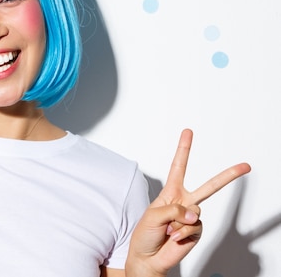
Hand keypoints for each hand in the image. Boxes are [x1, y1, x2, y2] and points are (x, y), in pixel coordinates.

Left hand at [127, 129, 250, 276]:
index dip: (184, 149)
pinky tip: (174, 237)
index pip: (178, 167)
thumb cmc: (145, 234)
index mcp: (170, 193)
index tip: (188, 132)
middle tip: (245, 166)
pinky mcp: (196, 232)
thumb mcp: (152, 215)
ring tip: (168, 230)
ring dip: (178, 222)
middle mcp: (183, 202)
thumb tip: (194, 214)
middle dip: (228, 176)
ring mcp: (191, 217)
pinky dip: (182, 233)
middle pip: (209, 187)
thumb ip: (173, 209)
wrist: (148, 258)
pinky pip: (194, 227)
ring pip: (195, 211)